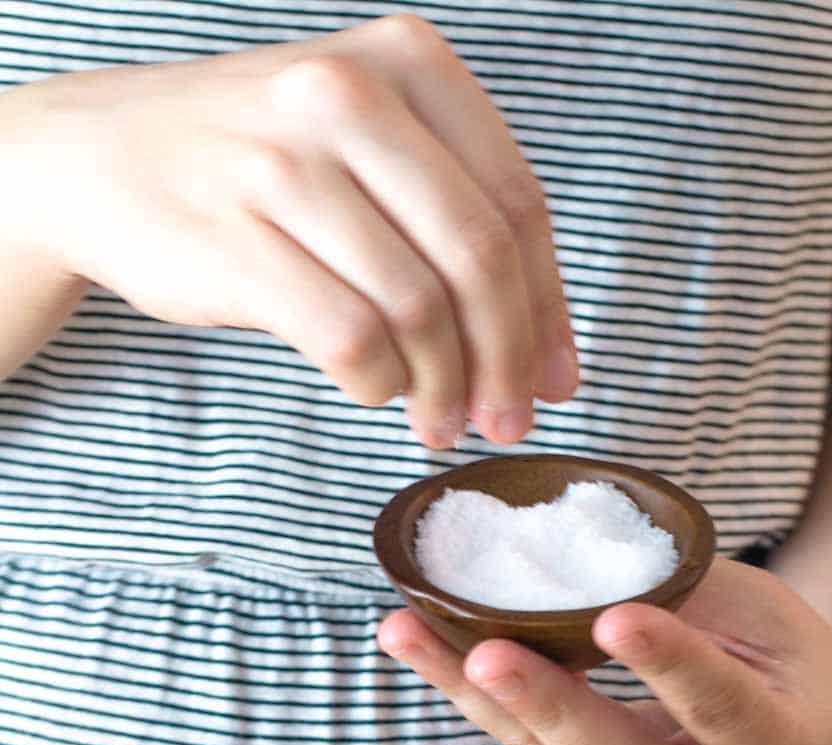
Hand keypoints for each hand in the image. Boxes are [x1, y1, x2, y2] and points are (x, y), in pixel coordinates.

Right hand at [1, 13, 576, 444]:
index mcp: (407, 63)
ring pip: (418, 309)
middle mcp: (350, 96)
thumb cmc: (257, 167)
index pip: (517, 205)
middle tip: (508, 422)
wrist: (101, 158)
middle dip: (507, 362)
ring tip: (438, 422)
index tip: (557, 380)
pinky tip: (373, 391)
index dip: (548, 310)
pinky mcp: (240, 237)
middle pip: (478, 260)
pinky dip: (376, 385)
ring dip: (442, 388)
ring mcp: (289, 164)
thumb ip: (453, 216)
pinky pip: (349, 339)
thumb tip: (547, 354)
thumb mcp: (364, 142)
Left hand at [378, 557, 831, 744]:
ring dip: (475, 696)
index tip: (619, 619)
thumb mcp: (770, 622)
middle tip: (485, 654)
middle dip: (547, 705)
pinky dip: (479, 699)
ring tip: (407, 631)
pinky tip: (421, 644)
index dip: (670, 665)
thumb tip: (585, 550)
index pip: (722, 706)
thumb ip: (690, 597)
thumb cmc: (791, 672)